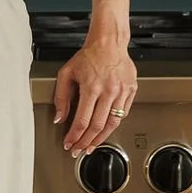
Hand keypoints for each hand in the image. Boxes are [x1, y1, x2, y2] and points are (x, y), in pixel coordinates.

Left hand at [53, 38, 137, 156]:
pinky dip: (113, 124)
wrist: (109, 42)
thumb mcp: (67, 73)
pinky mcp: (131, 91)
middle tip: (79, 150)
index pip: (82, 120)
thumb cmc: (89, 56)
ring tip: (92, 146)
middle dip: (86, 142)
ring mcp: (121, 92)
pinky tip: (105, 129)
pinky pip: (123, 113)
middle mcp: (108, 91)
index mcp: (91, 87)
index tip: (69, 144)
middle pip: (97, 126)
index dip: (74, 136)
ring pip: (112, 123)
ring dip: (101, 138)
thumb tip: (60, 118)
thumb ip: (61, 97)